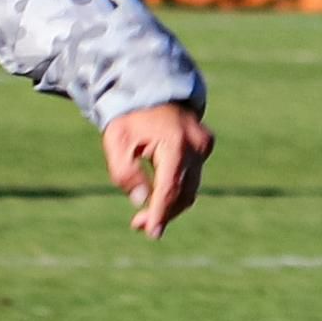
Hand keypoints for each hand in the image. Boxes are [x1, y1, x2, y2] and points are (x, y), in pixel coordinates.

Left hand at [102, 99, 209, 237]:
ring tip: (143, 217)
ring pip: (191, 188)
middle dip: (163, 212)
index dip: (160, 212)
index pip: (170, 187)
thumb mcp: (116, 142)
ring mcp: (204, 146)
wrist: (151, 89)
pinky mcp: (205, 147)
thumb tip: (141, 200)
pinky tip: (158, 198)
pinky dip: (177, 191)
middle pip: (183, 192)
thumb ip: (125, 172)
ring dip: (170, 205)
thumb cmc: (129, 117)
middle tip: (138, 226)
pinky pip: (192, 178)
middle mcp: (196, 145)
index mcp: (174, 143)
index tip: (152, 231)